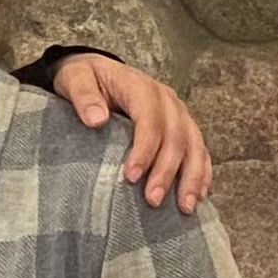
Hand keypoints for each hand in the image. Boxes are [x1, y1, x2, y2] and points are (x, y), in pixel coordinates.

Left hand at [50, 54, 210, 212]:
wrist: (96, 71)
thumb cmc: (84, 78)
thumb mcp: (74, 79)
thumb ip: (83, 95)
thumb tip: (96, 119)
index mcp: (141, 86)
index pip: (150, 119)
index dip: (144, 149)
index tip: (130, 176)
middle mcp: (167, 99)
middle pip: (175, 136)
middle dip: (167, 171)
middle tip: (153, 199)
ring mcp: (178, 113)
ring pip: (194, 146)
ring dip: (191, 177)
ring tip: (184, 207)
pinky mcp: (183, 126)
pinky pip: (199, 150)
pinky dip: (202, 173)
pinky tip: (198, 195)